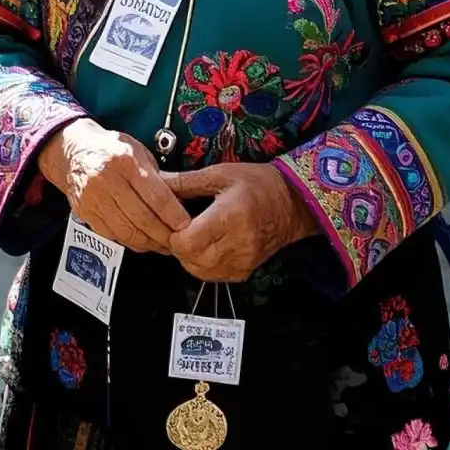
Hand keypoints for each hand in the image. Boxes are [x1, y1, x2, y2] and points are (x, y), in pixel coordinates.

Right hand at [38, 118, 190, 252]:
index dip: (174, 216)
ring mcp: (93, 198)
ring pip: (127, 231)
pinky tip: (143, 242)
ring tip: (163, 245)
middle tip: (179, 242)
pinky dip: (130, 242)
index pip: (156, 196)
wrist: (72, 151)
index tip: (186, 227)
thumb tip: (178, 204)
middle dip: (164, 235)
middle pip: (142, 218)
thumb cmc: (111, 149)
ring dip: (149, 243)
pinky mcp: (85, 212)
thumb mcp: (138, 151)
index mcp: (125, 161)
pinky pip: (112, 235)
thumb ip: (157, 176)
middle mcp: (107, 180)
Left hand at [164, 163, 318, 280]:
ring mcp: (243, 261)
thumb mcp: (220, 174)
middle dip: (178, 245)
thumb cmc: (257, 183)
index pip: (187, 241)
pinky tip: (206, 246)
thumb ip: (185, 182)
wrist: (294, 203)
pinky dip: (202, 264)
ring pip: (199, 271)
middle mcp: (238, 243)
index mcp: (230, 216)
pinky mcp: (245, 271)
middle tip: (180, 228)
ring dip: (188, 257)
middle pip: (190, 259)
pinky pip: (213, 276)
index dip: (173, 233)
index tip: (173, 220)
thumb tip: (155, 182)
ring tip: (192, 236)